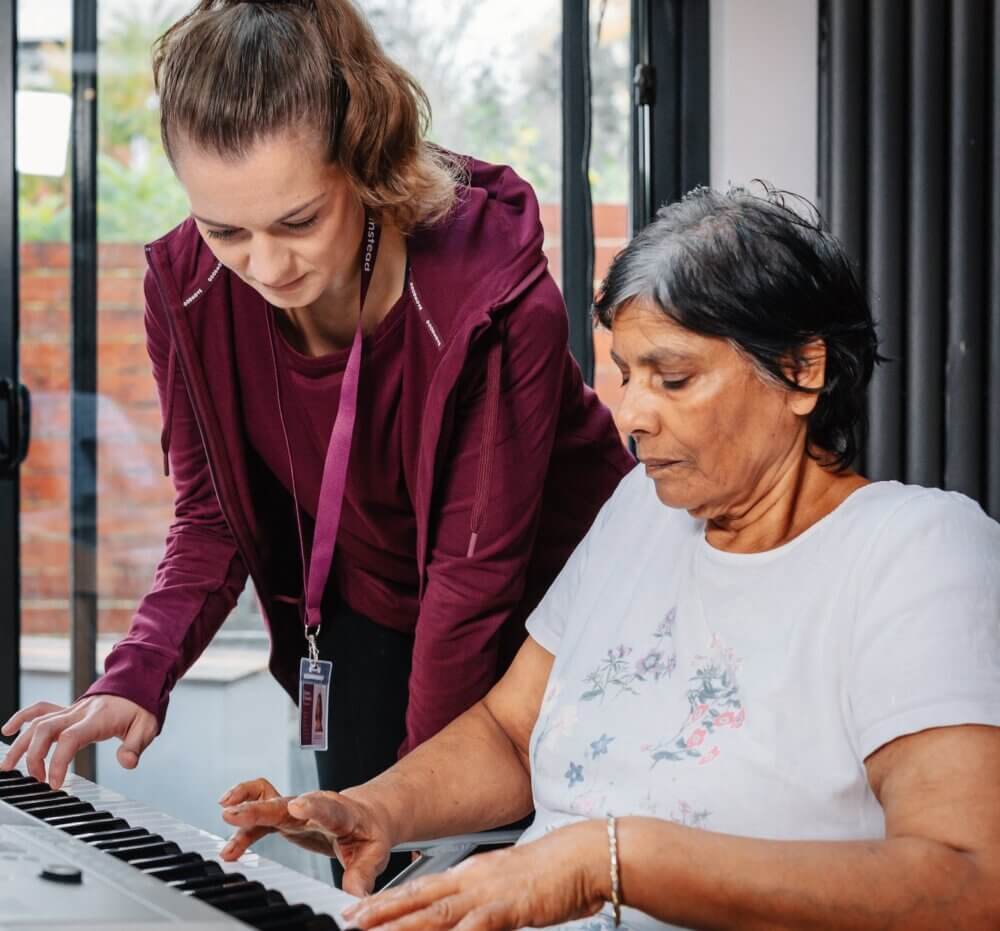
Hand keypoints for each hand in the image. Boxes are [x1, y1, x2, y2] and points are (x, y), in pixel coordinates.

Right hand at [0, 695, 157, 788]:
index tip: (54, 783)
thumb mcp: (147, 727)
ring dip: (20, 744)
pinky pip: (41, 709)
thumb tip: (127, 763)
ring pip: (37, 722)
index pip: (69, 738)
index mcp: (97, 718)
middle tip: (36, 780)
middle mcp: (79, 712)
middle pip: (45, 729)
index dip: (58, 761)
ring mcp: (71, 710)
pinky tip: (7, 730)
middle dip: (33, 756)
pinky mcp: (68, 710)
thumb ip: (135, 746)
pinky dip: (22, 717)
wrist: (139, 685)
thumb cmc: (141, 708)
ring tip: (7, 768)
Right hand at [221, 779, 394, 894]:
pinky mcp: (285, 817)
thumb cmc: (369, 832)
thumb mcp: (374, 853)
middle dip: (260, 807)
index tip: (298, 806)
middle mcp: (315, 806)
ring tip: (224, 814)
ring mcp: (297, 809)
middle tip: (235, 812)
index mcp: (341, 813)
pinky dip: (244, 827)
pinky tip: (229, 848)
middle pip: (285, 804)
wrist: (366, 815)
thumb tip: (355, 896)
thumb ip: (363, 873)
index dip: (312, 806)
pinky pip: (261, 814)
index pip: (326, 808)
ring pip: (269, 800)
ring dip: (246, 805)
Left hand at [342, 820, 608, 930]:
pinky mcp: (507, 906)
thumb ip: (486, 906)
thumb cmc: (556, 873)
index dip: (389, 902)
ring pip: (434, 913)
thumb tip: (468, 921)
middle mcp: (473, 879)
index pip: (421, 888)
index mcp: (473, 874)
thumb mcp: (510, 890)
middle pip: (418, 898)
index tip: (360, 911)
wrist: (585, 855)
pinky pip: (473, 927)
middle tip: (350, 921)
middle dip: (381, 913)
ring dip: (401, 926)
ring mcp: (487, 892)